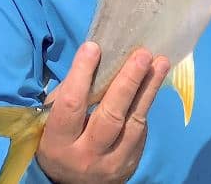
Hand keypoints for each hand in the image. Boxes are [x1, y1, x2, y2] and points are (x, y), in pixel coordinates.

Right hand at [36, 41, 169, 182]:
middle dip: (128, 83)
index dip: (82, 75)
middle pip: (110, 117)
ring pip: (134, 124)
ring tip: (160, 63)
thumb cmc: (57, 141)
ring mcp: (112, 164)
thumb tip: (94, 61)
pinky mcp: (130, 164)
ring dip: (149, 90)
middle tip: (142, 55)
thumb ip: (68, 96)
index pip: (71, 106)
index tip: (93, 47)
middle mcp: (86, 156)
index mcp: (58, 142)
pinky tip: (152, 83)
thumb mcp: (50, 122)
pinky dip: (145, 105)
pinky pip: (140, 131)